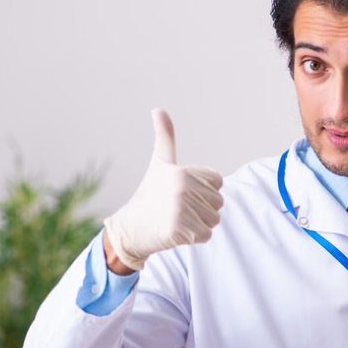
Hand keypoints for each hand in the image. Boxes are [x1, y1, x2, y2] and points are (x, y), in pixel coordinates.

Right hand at [102, 108, 223, 271]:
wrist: (129, 229)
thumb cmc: (148, 196)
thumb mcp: (159, 164)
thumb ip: (165, 138)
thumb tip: (158, 109)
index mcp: (182, 171)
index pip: (217, 182)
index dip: (204, 191)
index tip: (182, 193)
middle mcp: (183, 188)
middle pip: (218, 203)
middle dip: (202, 210)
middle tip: (177, 209)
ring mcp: (181, 209)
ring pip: (214, 220)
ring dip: (199, 225)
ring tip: (176, 220)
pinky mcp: (180, 229)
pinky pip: (206, 235)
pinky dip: (194, 238)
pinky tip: (176, 232)